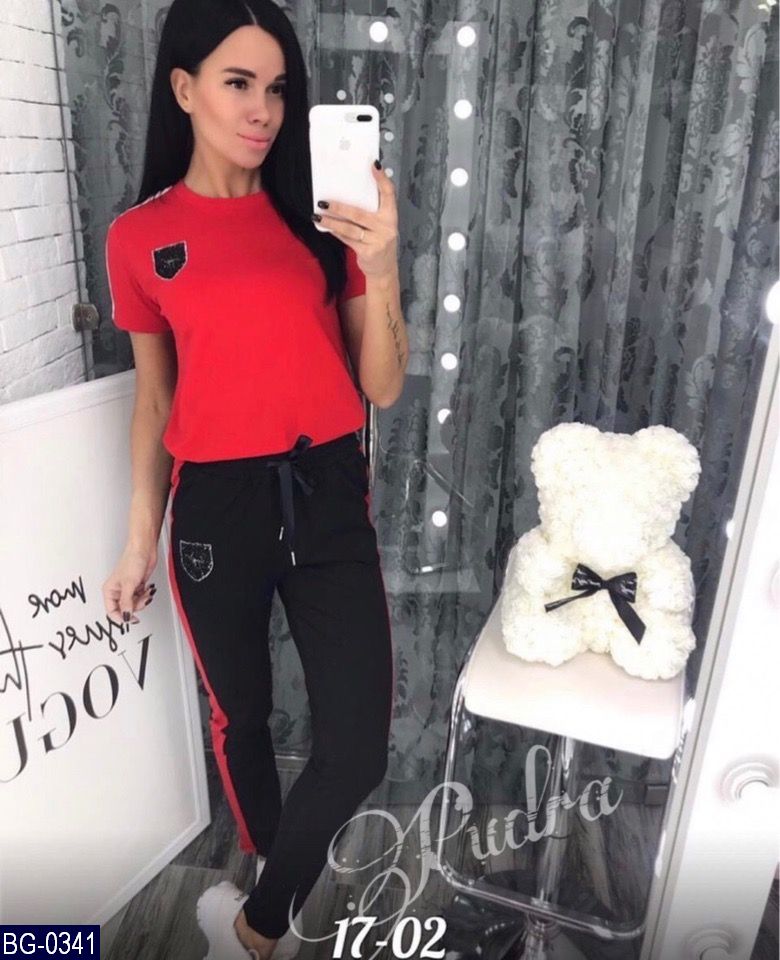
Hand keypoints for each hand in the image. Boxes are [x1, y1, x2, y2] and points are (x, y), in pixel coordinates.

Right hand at [102, 546, 157, 623]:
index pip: (112, 611)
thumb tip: (126, 616)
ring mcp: (127, 589)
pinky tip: (147, 588)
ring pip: (134, 605)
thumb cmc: (133, 560)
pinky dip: (145, 596)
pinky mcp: (136, 586)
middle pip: (125, 609)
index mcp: (109, 590)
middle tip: (142, 599)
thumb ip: (127, 603)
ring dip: (142, 600)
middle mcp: (117, 591)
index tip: (131, 619)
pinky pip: (140, 598)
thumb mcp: (129, 585)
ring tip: (146, 592)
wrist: (144, 550)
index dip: (121, 618)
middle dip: (136, 606)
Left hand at [313, 161, 397, 278]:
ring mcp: (377, 241)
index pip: (389, 194)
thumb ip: (371, 211)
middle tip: (323, 201)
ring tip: (318, 215)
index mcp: (391, 216)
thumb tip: (348, 193)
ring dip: (332, 221)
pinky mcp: (368, 252)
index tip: (373, 166)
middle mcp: (386, 228)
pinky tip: (326, 227)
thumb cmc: (379, 241)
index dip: (382, 179)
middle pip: (359, 214)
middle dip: (339, 207)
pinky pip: (347, 239)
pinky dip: (336, 232)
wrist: (384, 269)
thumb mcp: (381, 225)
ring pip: (350, 228)